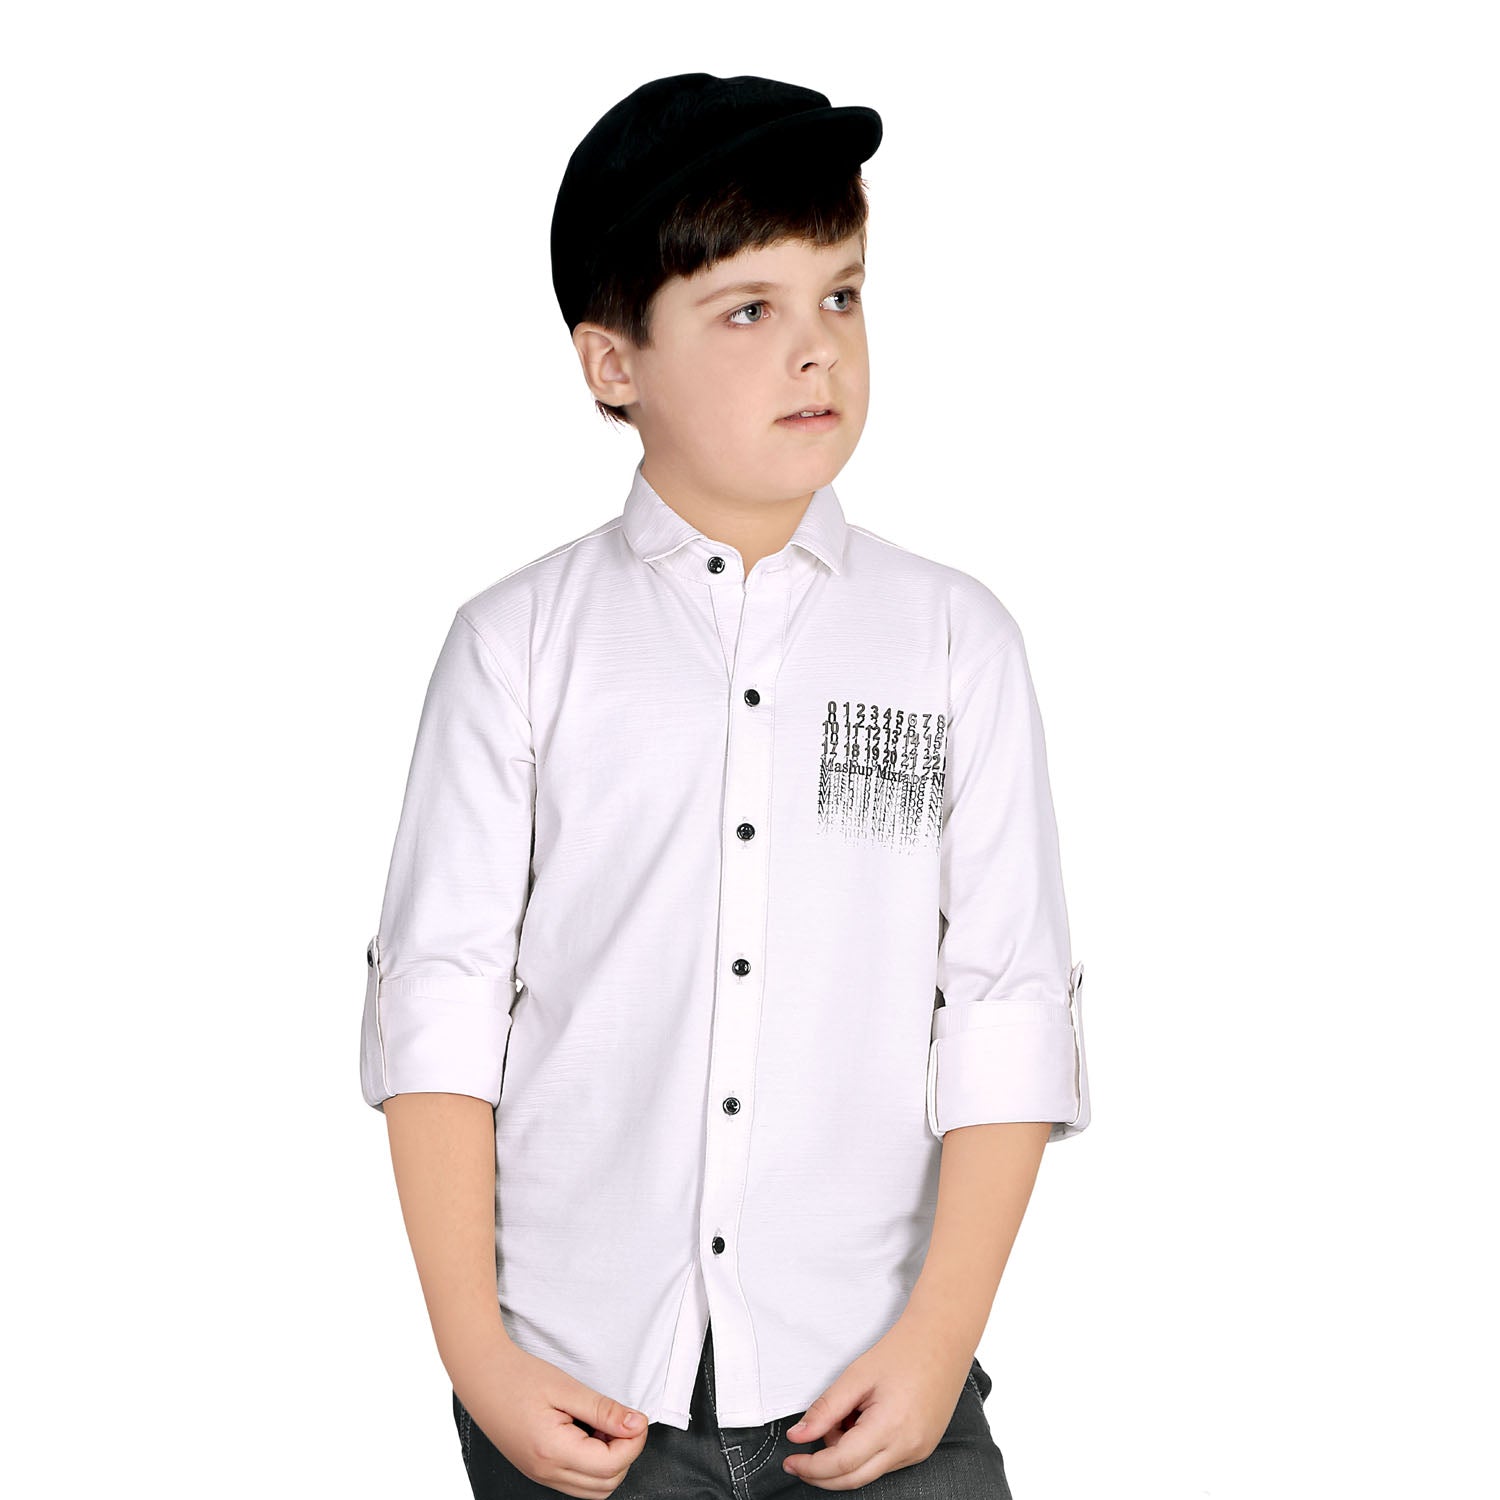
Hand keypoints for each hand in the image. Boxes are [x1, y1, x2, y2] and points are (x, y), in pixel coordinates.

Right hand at [452, 1340, 649, 1498]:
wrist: (481, 1376)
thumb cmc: (518, 1376)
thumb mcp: (566, 1387)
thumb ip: (603, 1410)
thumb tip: (636, 1424)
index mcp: (552, 1451)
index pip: (611, 1464)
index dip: (634, 1442)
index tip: (637, 1418)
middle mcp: (545, 1471)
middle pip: (606, 1483)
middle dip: (625, 1453)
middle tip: (623, 1420)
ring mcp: (540, 1474)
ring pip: (592, 1489)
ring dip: (610, 1462)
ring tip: (603, 1426)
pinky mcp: (538, 1470)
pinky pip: (576, 1482)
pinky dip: (592, 1464)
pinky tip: (588, 1434)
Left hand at [781, 1318, 972, 1489]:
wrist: (942, 1339)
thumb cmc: (903, 1350)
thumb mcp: (856, 1375)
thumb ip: (825, 1409)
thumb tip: (799, 1435)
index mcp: (891, 1427)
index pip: (841, 1464)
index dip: (811, 1466)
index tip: (791, 1460)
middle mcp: (908, 1447)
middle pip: (853, 1479)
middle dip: (822, 1472)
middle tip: (801, 1455)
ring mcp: (918, 1451)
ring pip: (868, 1472)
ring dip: (845, 1456)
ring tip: (846, 1415)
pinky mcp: (922, 1449)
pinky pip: (884, 1462)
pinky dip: (864, 1451)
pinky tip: (863, 1422)